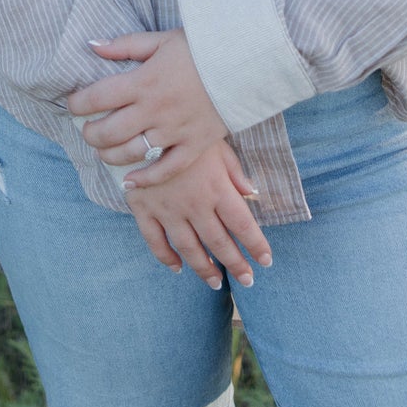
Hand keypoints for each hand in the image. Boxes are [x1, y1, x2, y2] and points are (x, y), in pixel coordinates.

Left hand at [67, 29, 226, 185]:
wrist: (244, 60)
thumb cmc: (200, 47)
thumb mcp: (159, 40)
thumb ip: (124, 45)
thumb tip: (92, 46)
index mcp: (143, 81)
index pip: (96, 97)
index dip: (77, 103)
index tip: (73, 104)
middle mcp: (155, 109)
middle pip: (108, 131)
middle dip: (90, 134)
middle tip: (88, 131)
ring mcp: (175, 130)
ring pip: (131, 153)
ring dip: (110, 156)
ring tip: (104, 151)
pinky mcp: (194, 145)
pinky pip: (166, 169)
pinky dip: (145, 178)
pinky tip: (130, 181)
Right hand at [123, 139, 273, 288]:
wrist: (140, 123)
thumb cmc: (184, 130)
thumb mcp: (215, 143)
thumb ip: (234, 170)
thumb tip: (253, 192)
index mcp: (216, 187)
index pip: (243, 224)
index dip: (256, 245)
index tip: (266, 260)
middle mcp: (194, 204)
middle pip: (219, 242)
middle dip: (236, 264)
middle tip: (248, 281)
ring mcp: (167, 209)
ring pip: (189, 248)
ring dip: (204, 268)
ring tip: (216, 283)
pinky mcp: (143, 209)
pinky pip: (155, 241)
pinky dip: (166, 257)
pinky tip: (177, 267)